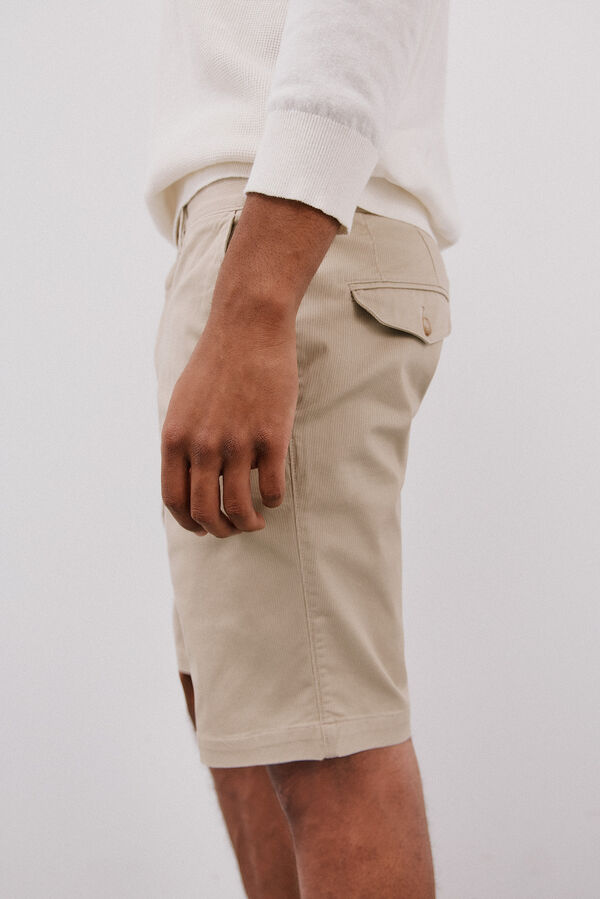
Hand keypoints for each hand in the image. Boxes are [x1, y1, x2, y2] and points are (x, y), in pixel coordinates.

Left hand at [160, 191, 338, 536]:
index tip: (201, 527)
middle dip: (219, 530)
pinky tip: (275, 497)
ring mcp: (238, 443)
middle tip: (232, 529)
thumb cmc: (215, 363)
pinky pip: (272, 487)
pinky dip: (274, 501)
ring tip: (256, 520)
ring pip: (239, 506)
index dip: (187, 522)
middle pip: (205, 511)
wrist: (248, 327)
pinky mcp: (271, 437)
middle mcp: (202, 446)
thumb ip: (182, 440)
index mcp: (175, 438)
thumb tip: (190, 477)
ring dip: (248, 523)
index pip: (174, 499)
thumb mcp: (182, 402)